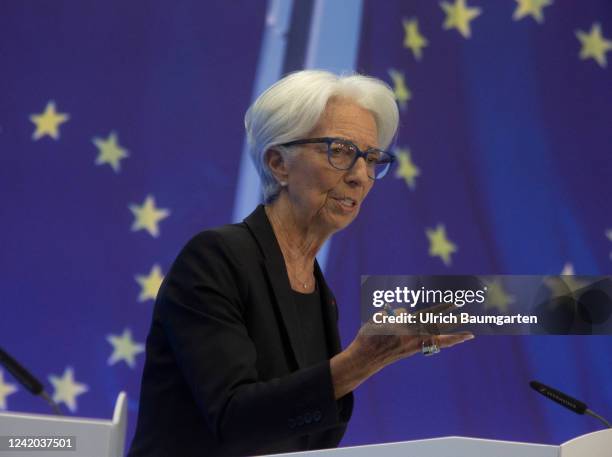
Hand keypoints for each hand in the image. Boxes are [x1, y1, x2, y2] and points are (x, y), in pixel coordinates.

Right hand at [329, 303, 473, 398]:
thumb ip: (395, 312)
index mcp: (405, 325)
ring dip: (455, 335)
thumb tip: (405, 313)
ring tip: (471, 334)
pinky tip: (453, 341)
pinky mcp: (413, 351)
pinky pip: (433, 345)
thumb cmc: (369, 334)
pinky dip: (445, 342)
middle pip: (438, 327)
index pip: (428, 314)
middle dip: (454, 321)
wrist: (366, 357)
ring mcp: (415, 345)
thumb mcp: (378, 317)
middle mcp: (413, 336)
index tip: (456, 303)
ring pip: (439, 339)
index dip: (443, 309)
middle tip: (470, 315)